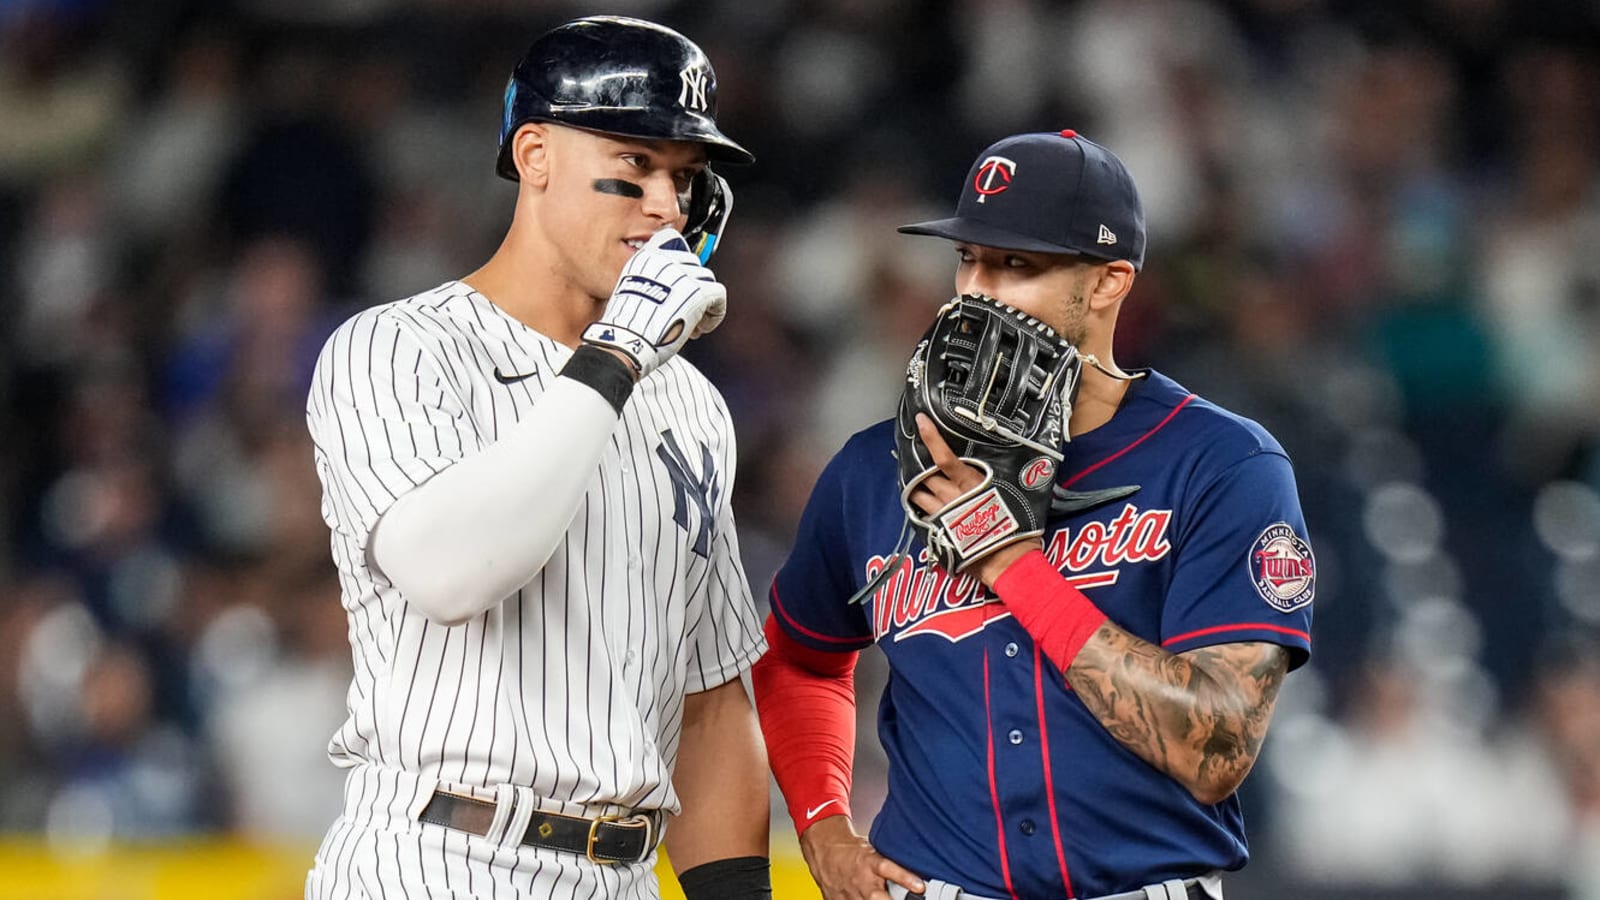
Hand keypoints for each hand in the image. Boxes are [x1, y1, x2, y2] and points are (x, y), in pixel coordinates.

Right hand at [582, 227, 727, 376]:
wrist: (628, 340)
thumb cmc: (626, 327)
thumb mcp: (629, 292)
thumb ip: (648, 281)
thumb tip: (669, 291)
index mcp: (646, 258)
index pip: (671, 239)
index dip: (680, 263)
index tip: (678, 284)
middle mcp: (666, 260)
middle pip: (693, 265)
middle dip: (691, 288)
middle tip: (682, 313)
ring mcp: (684, 274)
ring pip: (707, 280)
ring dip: (703, 303)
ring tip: (691, 324)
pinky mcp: (699, 292)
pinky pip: (719, 296)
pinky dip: (714, 314)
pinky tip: (700, 327)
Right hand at [798, 816, 924, 899]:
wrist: (824, 850)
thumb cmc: (852, 850)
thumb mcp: (873, 851)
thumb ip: (890, 863)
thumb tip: (916, 868)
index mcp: (870, 862)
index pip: (889, 869)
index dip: (906, 878)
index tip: (920, 887)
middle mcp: (861, 879)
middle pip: (877, 897)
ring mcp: (850, 893)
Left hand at [908, 414, 1038, 586]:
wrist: (1008, 562)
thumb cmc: (1015, 529)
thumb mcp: (1011, 495)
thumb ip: (998, 481)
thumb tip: (1006, 469)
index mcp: (970, 484)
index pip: (944, 457)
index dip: (930, 438)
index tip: (921, 421)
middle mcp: (952, 496)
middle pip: (924, 475)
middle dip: (917, 464)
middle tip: (913, 454)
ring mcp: (942, 515)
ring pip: (917, 494)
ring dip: (914, 487)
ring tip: (915, 481)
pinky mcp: (937, 532)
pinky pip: (921, 515)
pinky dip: (918, 508)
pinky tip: (920, 505)